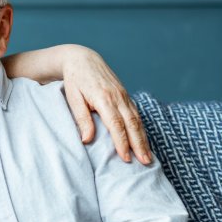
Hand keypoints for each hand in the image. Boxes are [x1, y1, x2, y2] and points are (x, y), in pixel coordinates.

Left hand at [61, 45, 151, 163]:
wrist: (82, 59)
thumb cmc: (75, 80)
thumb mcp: (73, 99)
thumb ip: (82, 119)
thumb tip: (87, 140)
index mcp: (104, 98)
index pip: (116, 125)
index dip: (122, 142)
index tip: (125, 158)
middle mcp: (118, 97)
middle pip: (132, 124)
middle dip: (139, 145)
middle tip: (145, 163)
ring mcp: (124, 95)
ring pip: (137, 119)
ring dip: (143, 139)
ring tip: (148, 156)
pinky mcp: (125, 95)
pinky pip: (136, 113)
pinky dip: (141, 128)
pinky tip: (143, 140)